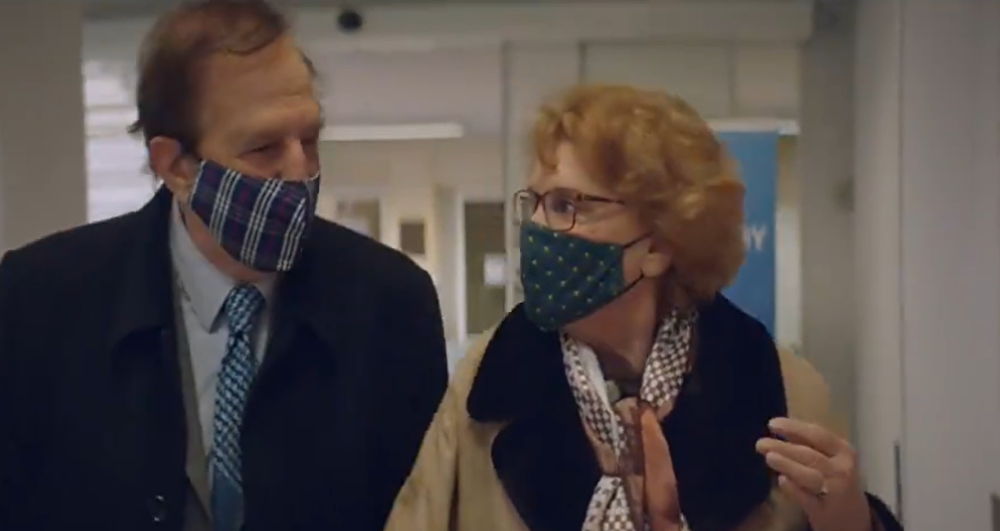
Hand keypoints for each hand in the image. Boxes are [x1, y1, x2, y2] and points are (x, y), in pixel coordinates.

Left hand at [756, 417, 872, 530]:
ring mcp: (835, 492)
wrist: (854, 518)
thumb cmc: (836, 480)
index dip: (794, 428)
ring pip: (810, 476)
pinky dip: (793, 489)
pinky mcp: (824, 512)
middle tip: (761, 444)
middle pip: (811, 456)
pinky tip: (782, 480)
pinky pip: (806, 498)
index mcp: (844, 451)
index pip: (817, 435)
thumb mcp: (832, 458)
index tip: (772, 424)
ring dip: (788, 465)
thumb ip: (809, 444)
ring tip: (769, 457)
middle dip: (784, 448)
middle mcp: (842, 470)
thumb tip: (780, 428)